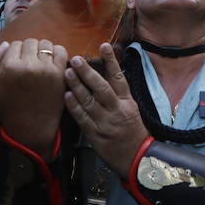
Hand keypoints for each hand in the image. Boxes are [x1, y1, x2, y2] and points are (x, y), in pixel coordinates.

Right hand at [0, 38, 68, 157]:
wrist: (30, 126)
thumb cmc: (9, 106)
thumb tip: (5, 44)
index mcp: (9, 67)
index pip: (14, 45)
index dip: (15, 53)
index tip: (17, 63)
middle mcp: (28, 65)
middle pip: (30, 42)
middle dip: (29, 50)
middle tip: (29, 63)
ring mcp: (45, 69)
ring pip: (45, 44)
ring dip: (43, 50)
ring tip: (40, 62)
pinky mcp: (59, 73)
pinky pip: (61, 51)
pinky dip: (57, 52)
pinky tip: (52, 62)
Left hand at [64, 42, 148, 176]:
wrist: (137, 159)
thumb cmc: (134, 133)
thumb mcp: (133, 111)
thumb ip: (120, 96)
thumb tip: (107, 77)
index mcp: (128, 103)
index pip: (119, 78)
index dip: (111, 61)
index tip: (104, 46)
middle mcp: (117, 110)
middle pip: (101, 87)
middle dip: (87, 72)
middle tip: (76, 59)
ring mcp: (106, 123)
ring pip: (89, 101)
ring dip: (76, 86)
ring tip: (67, 73)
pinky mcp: (96, 135)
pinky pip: (83, 118)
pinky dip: (74, 106)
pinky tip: (66, 96)